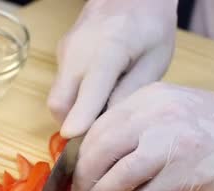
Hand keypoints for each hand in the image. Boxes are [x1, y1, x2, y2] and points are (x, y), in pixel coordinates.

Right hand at [47, 0, 176, 137]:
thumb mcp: (155, 61)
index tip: (76, 142)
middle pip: (60, 103)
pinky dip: (76, 98)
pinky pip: (62, 86)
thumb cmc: (150, 25)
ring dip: (75, 112)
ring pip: (59, 97)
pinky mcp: (62, 53)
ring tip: (104, 111)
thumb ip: (130, 94)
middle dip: (74, 125)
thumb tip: (107, 124)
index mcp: (108, 50)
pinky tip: (99, 94)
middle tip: (99, 136)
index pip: (88, 92)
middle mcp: (78, 51)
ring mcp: (65, 51)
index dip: (80, 120)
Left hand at [71, 83, 213, 190]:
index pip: (98, 127)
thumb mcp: (171, 108)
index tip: (74, 172)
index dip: (79, 154)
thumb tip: (99, 157)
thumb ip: (137, 125)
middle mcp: (154, 117)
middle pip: (99, 151)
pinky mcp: (183, 175)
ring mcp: (169, 146)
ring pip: (116, 176)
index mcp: (148, 98)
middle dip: (82, 178)